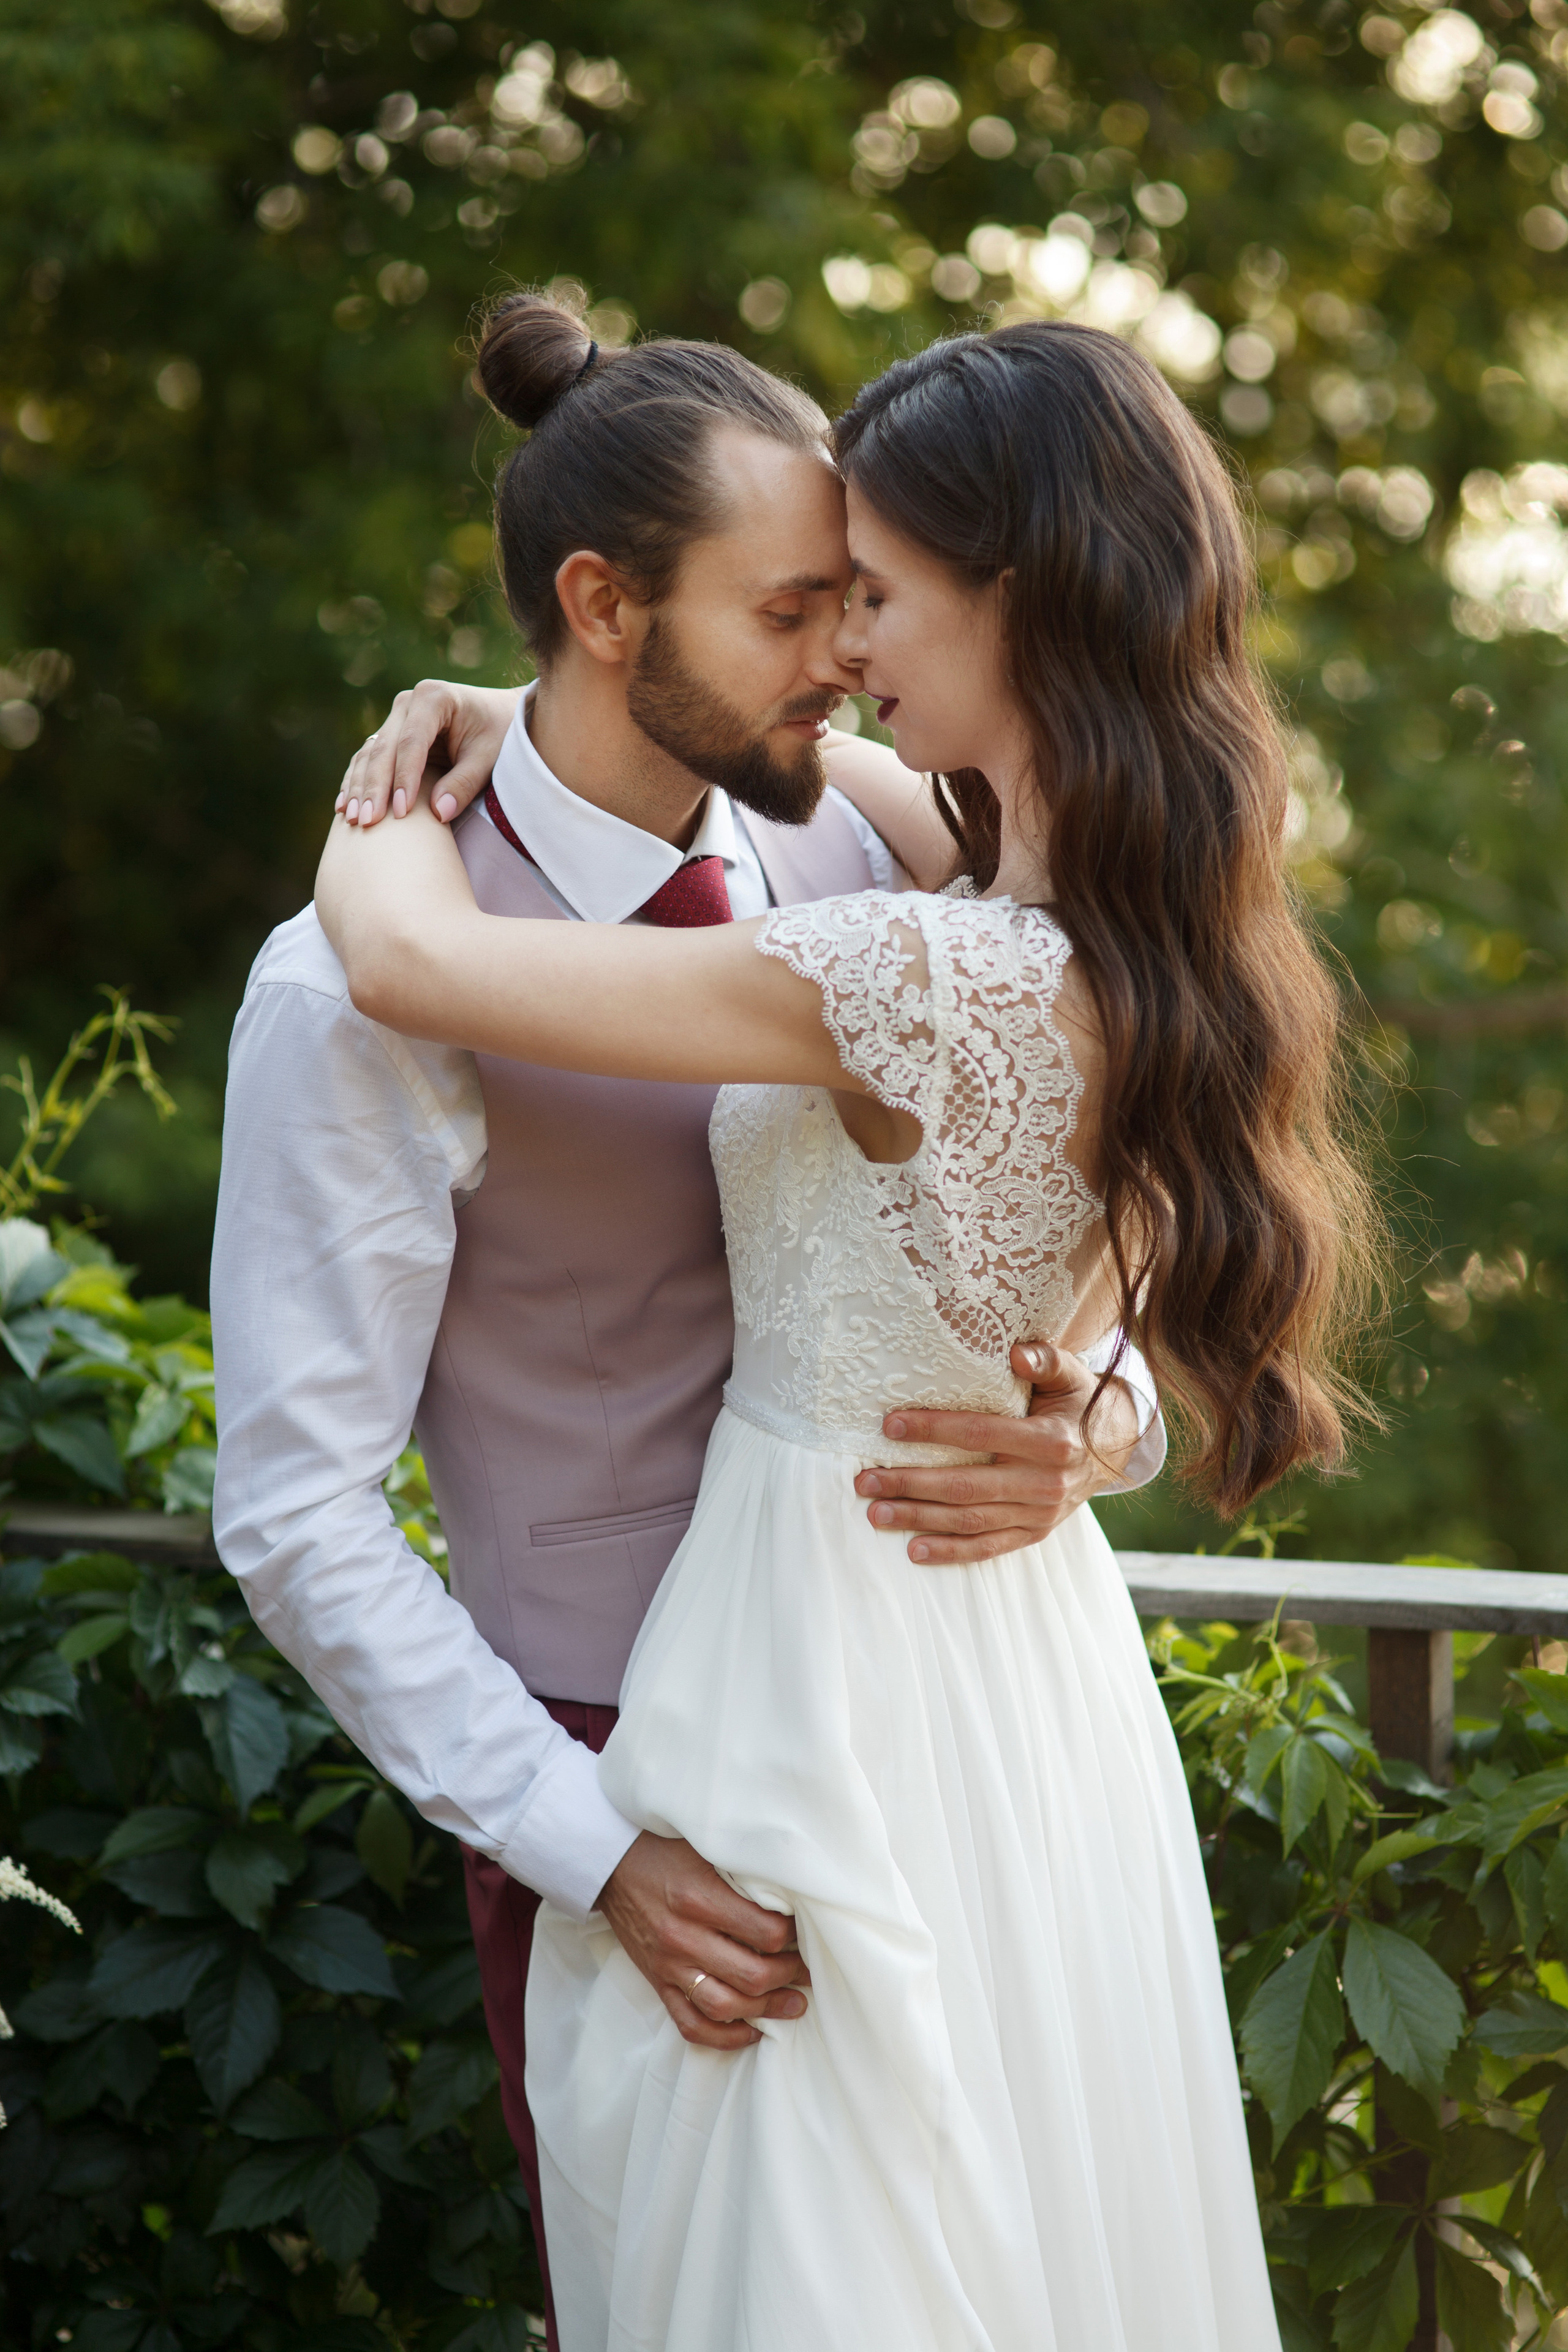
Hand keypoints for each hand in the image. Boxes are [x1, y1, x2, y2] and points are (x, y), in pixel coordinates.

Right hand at [336, 680, 521, 828]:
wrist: (501, 715)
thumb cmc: (499, 733)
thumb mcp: (489, 757)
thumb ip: (464, 783)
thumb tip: (438, 814)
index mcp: (434, 698)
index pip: (411, 742)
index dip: (403, 778)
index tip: (400, 813)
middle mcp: (408, 703)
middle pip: (384, 748)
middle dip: (374, 787)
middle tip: (367, 822)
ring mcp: (396, 717)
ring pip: (370, 754)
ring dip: (359, 787)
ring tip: (353, 819)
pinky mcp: (391, 734)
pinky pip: (368, 759)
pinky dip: (357, 782)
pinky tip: (344, 807)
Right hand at [596, 1830, 810, 2051]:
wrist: (609, 1862)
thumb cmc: (663, 1848)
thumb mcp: (705, 1847)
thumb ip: (742, 1870)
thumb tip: (792, 1890)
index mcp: (699, 1898)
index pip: (766, 1932)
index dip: (795, 1935)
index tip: (807, 1930)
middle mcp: (683, 1937)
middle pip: (751, 1974)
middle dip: (790, 1976)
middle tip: (809, 1969)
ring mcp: (668, 1965)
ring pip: (725, 2006)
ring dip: (766, 2010)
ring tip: (794, 2004)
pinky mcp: (657, 1982)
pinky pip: (690, 2024)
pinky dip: (724, 2037)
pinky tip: (751, 2031)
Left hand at [853, 1341, 1142, 1565]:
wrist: (1115, 1448)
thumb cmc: (1079, 1402)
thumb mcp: (1070, 1373)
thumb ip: (1045, 1359)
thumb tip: (1016, 1353)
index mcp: (1051, 1440)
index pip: (980, 1434)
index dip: (933, 1429)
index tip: (889, 1426)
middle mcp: (1045, 1483)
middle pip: (966, 1485)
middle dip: (911, 1484)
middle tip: (865, 1480)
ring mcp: (1040, 1514)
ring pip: (970, 1520)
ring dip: (919, 1519)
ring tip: (875, 1513)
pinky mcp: (1035, 1533)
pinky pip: (988, 1547)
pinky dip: (951, 1552)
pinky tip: (913, 1549)